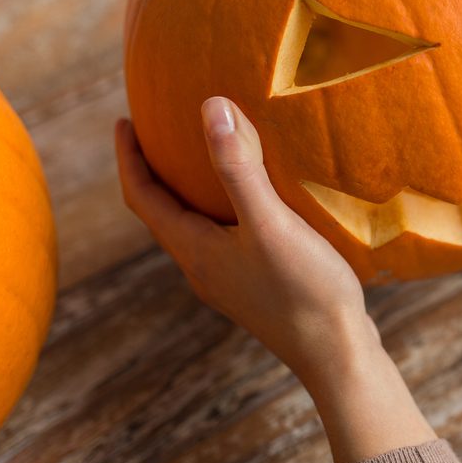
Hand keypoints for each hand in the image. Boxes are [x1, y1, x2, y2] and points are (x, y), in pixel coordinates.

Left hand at [115, 97, 434, 462]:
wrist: (337, 355)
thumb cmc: (305, 290)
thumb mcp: (270, 223)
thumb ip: (239, 168)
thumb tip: (210, 108)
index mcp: (193, 250)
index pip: (142, 197)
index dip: (129, 157)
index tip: (124, 120)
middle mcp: (201, 268)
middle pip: (161, 213)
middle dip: (154, 172)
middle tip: (157, 134)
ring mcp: (228, 282)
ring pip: (192, 228)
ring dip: (186, 193)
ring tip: (200, 162)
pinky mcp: (256, 288)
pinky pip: (222, 239)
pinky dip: (220, 210)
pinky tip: (253, 203)